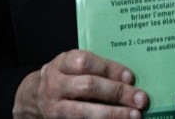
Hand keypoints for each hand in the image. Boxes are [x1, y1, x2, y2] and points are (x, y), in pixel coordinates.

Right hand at [12, 49, 147, 118]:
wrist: (33, 97)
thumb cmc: (63, 78)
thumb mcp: (71, 66)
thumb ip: (94, 69)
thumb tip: (129, 80)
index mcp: (60, 63)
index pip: (85, 62)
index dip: (109, 69)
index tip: (130, 78)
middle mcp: (54, 84)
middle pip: (88, 86)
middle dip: (117, 92)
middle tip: (141, 99)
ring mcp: (54, 107)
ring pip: (84, 111)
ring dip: (113, 114)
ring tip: (134, 116)